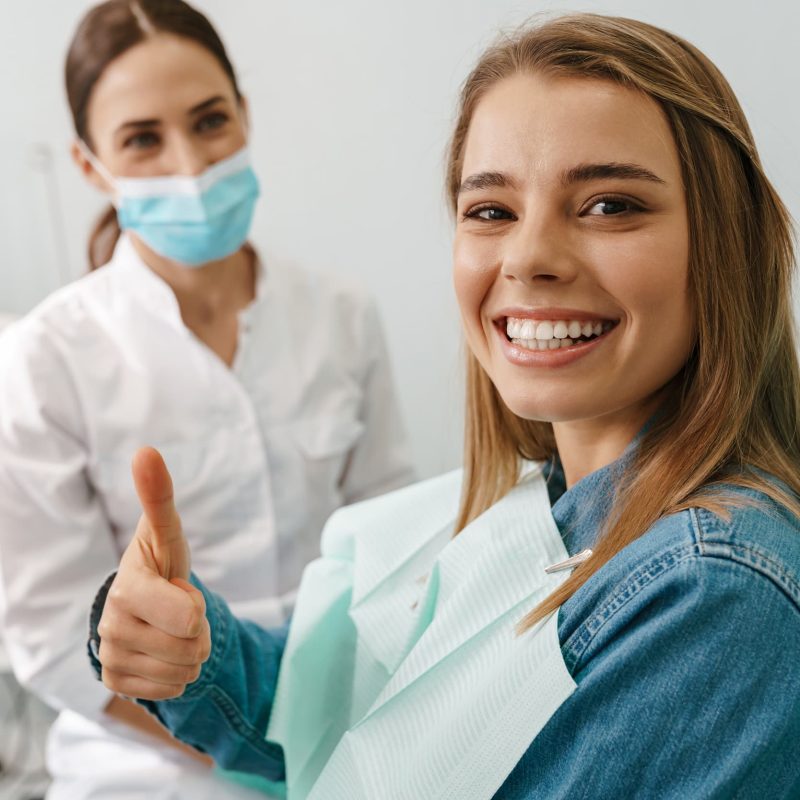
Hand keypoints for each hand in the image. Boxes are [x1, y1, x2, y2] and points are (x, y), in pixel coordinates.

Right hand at [98, 447, 210, 699]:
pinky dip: (176, 673)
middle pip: (192, 646)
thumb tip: (146, 450)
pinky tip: (161, 650)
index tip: (178, 589)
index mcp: (127, 590)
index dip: (195, 606)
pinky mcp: (115, 683)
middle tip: (179, 610)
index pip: (189, 617)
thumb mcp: (166, 532)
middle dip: (198, 629)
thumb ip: (159, 497)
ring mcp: (111, 658)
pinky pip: (173, 690)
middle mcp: (112, 627)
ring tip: (170, 629)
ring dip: (189, 651)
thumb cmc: (158, 563)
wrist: (136, 605)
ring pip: (185, 671)